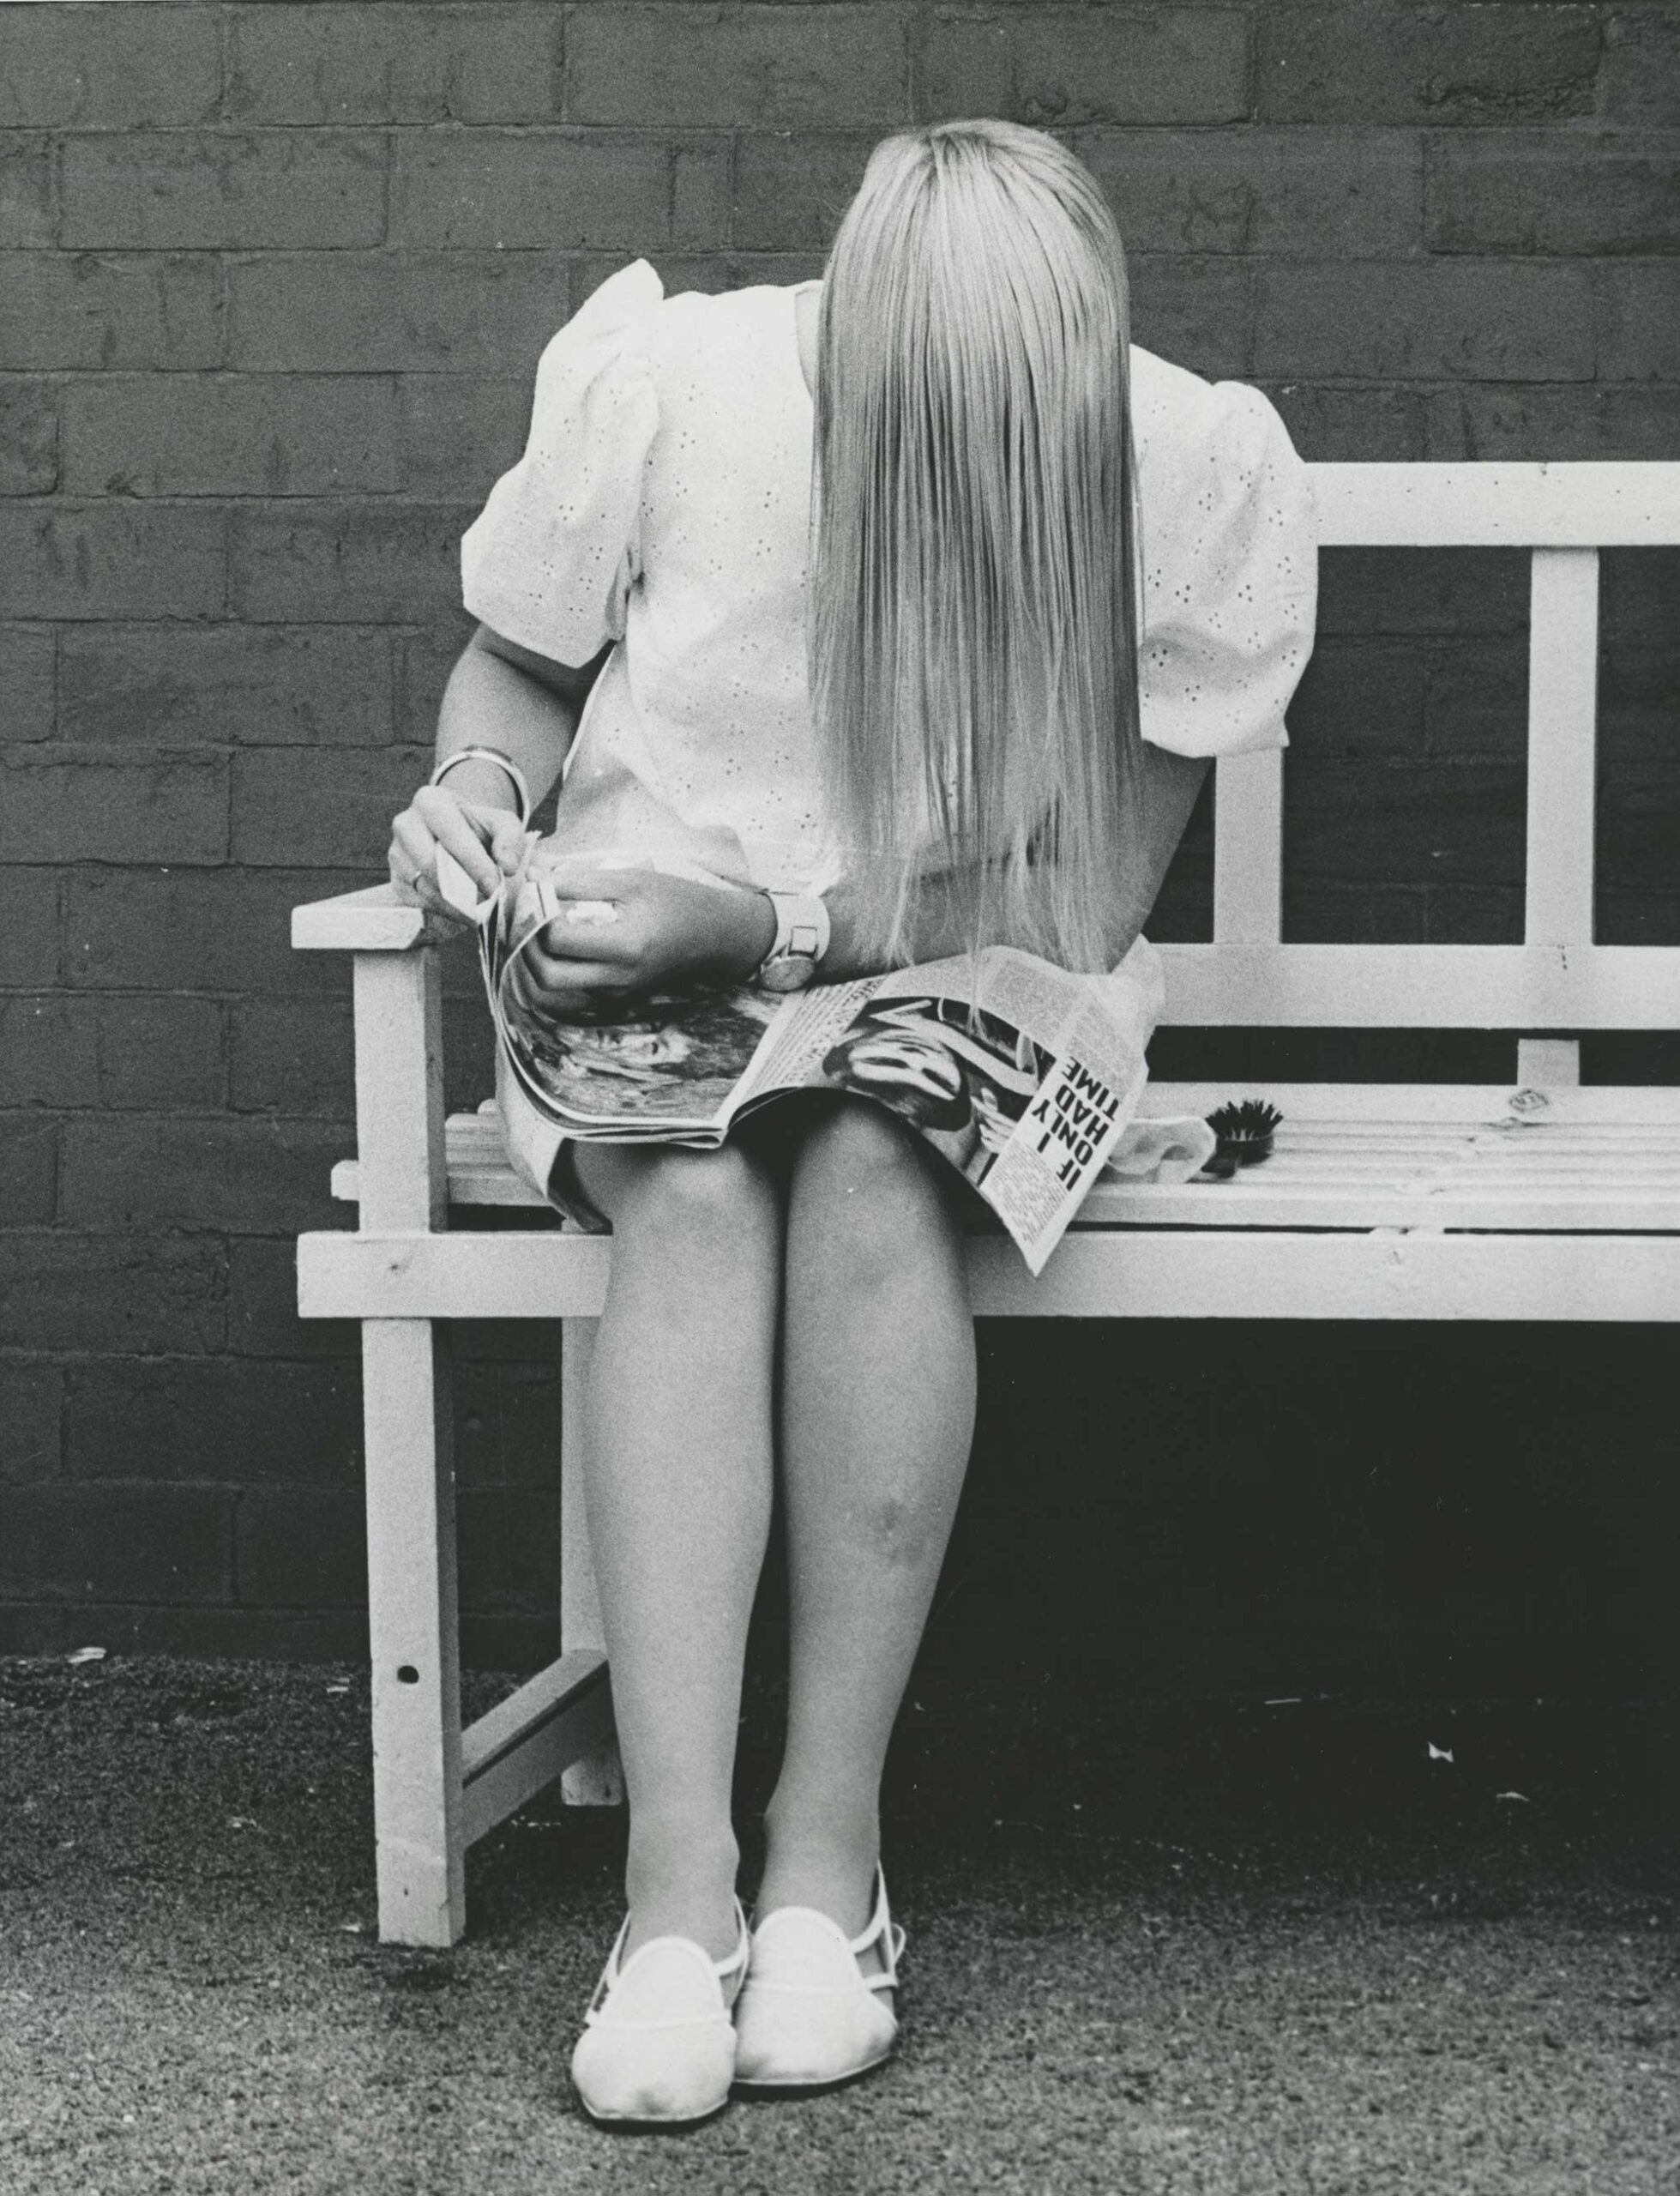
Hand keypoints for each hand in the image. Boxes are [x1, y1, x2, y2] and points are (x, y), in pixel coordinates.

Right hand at [388, 783, 527, 928]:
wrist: (457, 835)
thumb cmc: (480, 828)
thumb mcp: (502, 824)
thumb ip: (511, 839)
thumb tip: (508, 866)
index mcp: (430, 802)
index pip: (451, 835)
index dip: (474, 864)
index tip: (495, 887)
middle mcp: (405, 825)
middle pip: (431, 865)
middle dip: (463, 890)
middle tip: (489, 907)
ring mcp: (396, 854)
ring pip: (425, 888)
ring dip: (456, 907)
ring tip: (481, 914)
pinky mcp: (395, 881)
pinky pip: (419, 903)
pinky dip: (444, 913)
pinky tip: (463, 912)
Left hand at [507, 862, 775, 1017]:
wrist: (715, 936)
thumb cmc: (677, 900)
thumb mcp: (630, 879)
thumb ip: (579, 881)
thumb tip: (534, 880)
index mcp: (625, 945)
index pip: (557, 938)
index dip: (535, 914)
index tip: (532, 891)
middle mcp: (618, 978)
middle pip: (547, 977)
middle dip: (526, 946)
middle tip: (525, 917)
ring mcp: (617, 993)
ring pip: (555, 989)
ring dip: (537, 960)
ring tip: (537, 927)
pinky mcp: (616, 997)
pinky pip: (573, 989)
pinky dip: (557, 967)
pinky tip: (560, 940)